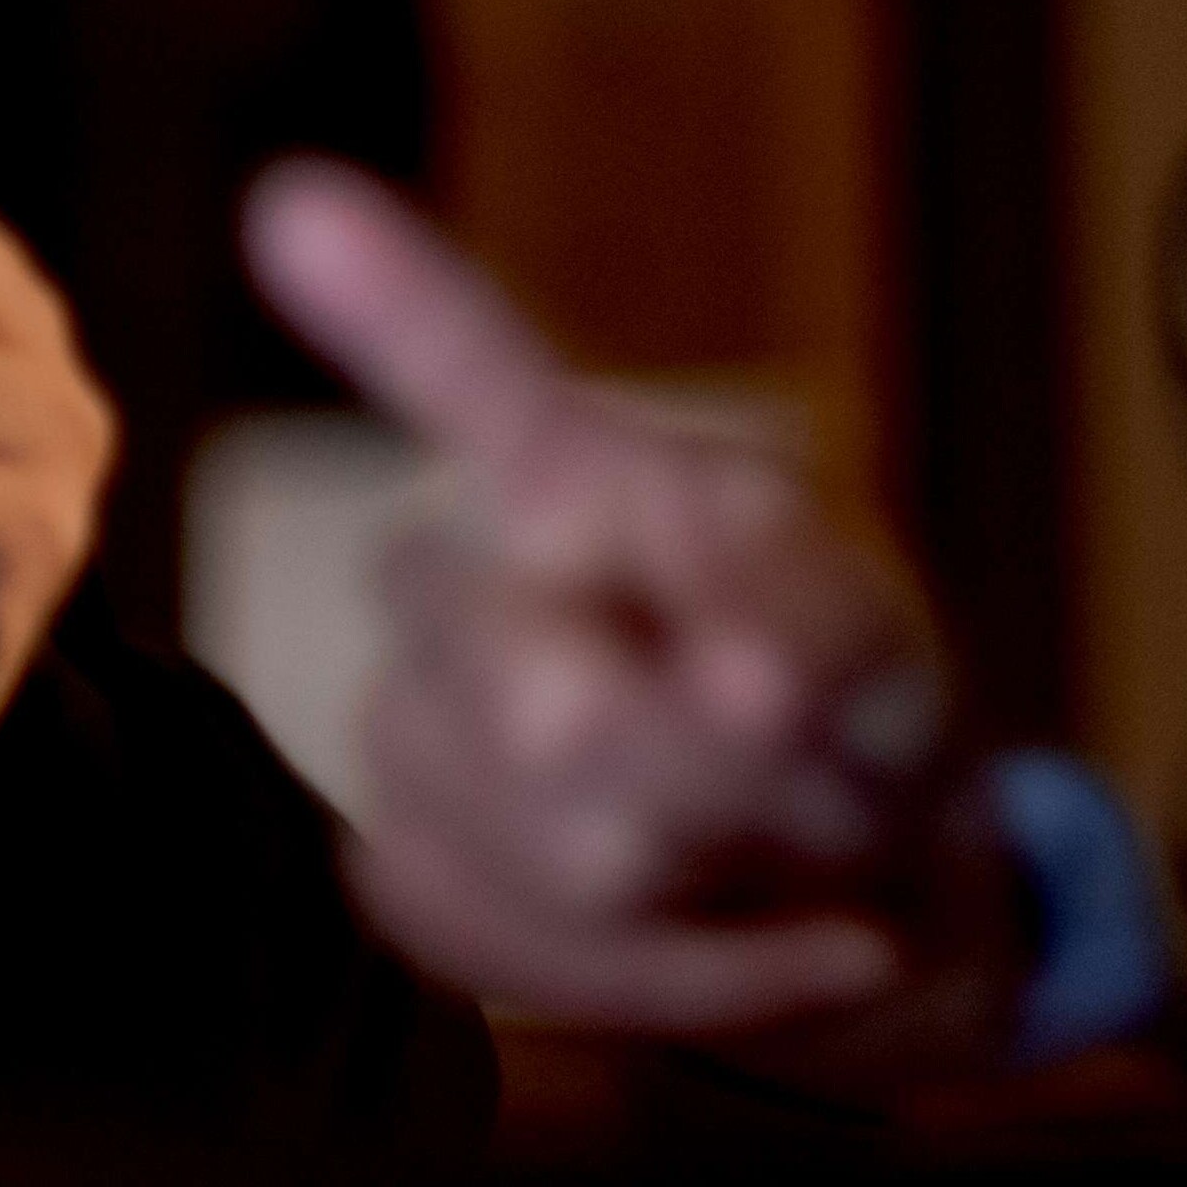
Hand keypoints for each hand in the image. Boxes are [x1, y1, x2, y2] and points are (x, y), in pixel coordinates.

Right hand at [243, 158, 1024, 1068]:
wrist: (849, 879)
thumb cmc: (854, 715)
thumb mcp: (888, 642)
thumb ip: (816, 627)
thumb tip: (728, 676)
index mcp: (581, 477)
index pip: (469, 372)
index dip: (385, 299)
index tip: (298, 210)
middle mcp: (458, 577)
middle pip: (544, 696)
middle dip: (711, 773)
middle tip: (809, 772)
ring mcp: (407, 725)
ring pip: (548, 847)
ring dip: (716, 881)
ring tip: (792, 851)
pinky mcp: (408, 868)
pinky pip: (522, 953)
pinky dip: (692, 976)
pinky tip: (773, 938)